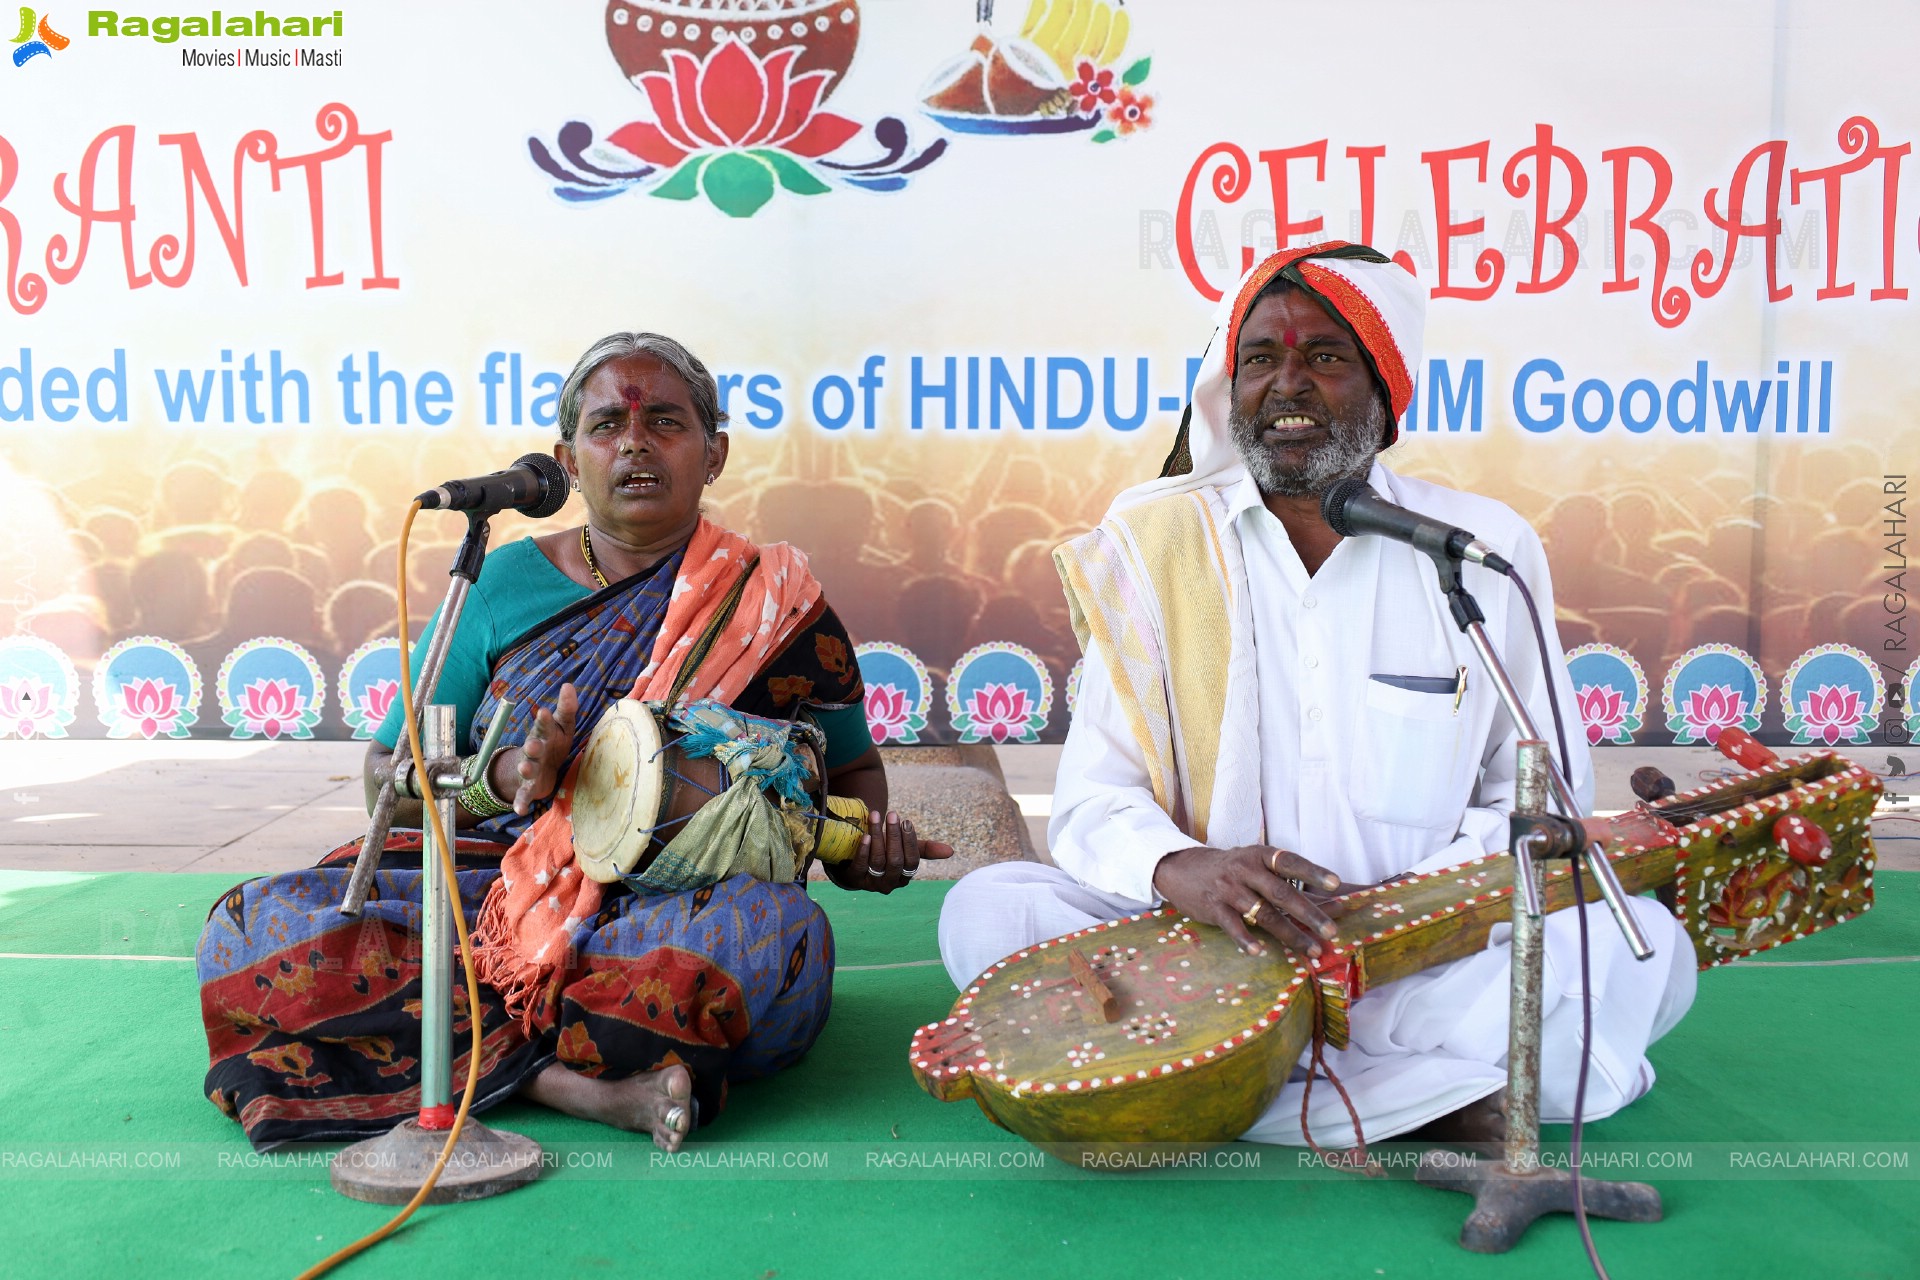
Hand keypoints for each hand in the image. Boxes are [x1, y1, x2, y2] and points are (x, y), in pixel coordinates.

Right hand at [502, 683, 577, 815]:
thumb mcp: (563, 726)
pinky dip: (520, 803)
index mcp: (544, 734)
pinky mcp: (529, 788)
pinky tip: (519, 810)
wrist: (541, 768)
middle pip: (532, 747)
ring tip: (524, 768)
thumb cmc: (554, 742)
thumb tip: (568, 685)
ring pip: (526, 768)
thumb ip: (566, 708)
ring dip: (525, 768)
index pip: (544, 725)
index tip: (544, 712)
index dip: (545, 720)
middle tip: (533, 744)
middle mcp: (535, 751)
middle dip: (532, 746)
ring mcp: (530, 769)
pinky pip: (523, 796)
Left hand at [835, 810, 954, 893]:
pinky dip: (864, 850)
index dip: (910, 842)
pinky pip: (861, 866)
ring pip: (878, 861)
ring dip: (878, 837)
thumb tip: (951, 851)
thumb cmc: (885, 853)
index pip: (912, 861)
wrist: (855, 864)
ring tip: (875, 816)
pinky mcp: (855, 879)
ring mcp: (872, 883)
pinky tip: (866, 835)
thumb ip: (925, 849)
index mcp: (905, 876)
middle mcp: (890, 883)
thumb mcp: (904, 850)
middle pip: (895, 861)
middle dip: (894, 836)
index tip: (906, 821)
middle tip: (892, 814)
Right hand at [1151, 844, 1344, 956]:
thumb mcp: (1257, 867)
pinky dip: (1246, 939)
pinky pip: (1232, 925)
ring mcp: (1229, 889)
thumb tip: (1335, 903)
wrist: (1183, 868)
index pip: (1290, 862)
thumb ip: (1292, 884)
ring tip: (1311, 950)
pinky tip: (1259, 952)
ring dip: (1289, 934)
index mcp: (1260, 856)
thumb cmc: (1232, 870)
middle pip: (1282, 892)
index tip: (1336, 884)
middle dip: (1309, 913)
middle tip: (1331, 931)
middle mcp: (1245, 870)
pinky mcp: (1213, 907)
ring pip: (1263, 913)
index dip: (1313, 872)